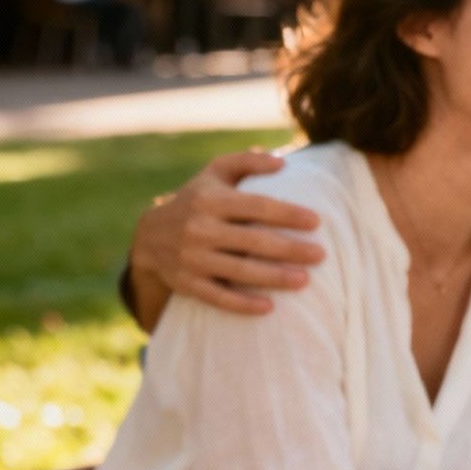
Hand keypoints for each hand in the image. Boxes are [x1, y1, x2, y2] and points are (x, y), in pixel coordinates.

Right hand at [130, 149, 323, 315]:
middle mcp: (199, 229)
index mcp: (210, 200)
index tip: (316, 221)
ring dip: (273, 277)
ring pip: (238, 271)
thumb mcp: (215, 173)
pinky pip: (217, 297)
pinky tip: (269, 307)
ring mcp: (192, 258)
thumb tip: (283, 163)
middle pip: (252, 241)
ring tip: (305, 280)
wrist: (149, 235)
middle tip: (321, 255)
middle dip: (289, 249)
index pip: (257, 206)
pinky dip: (242, 304)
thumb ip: (248, 161)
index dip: (287, 214)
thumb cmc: (197, 198)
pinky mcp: (187, 284)